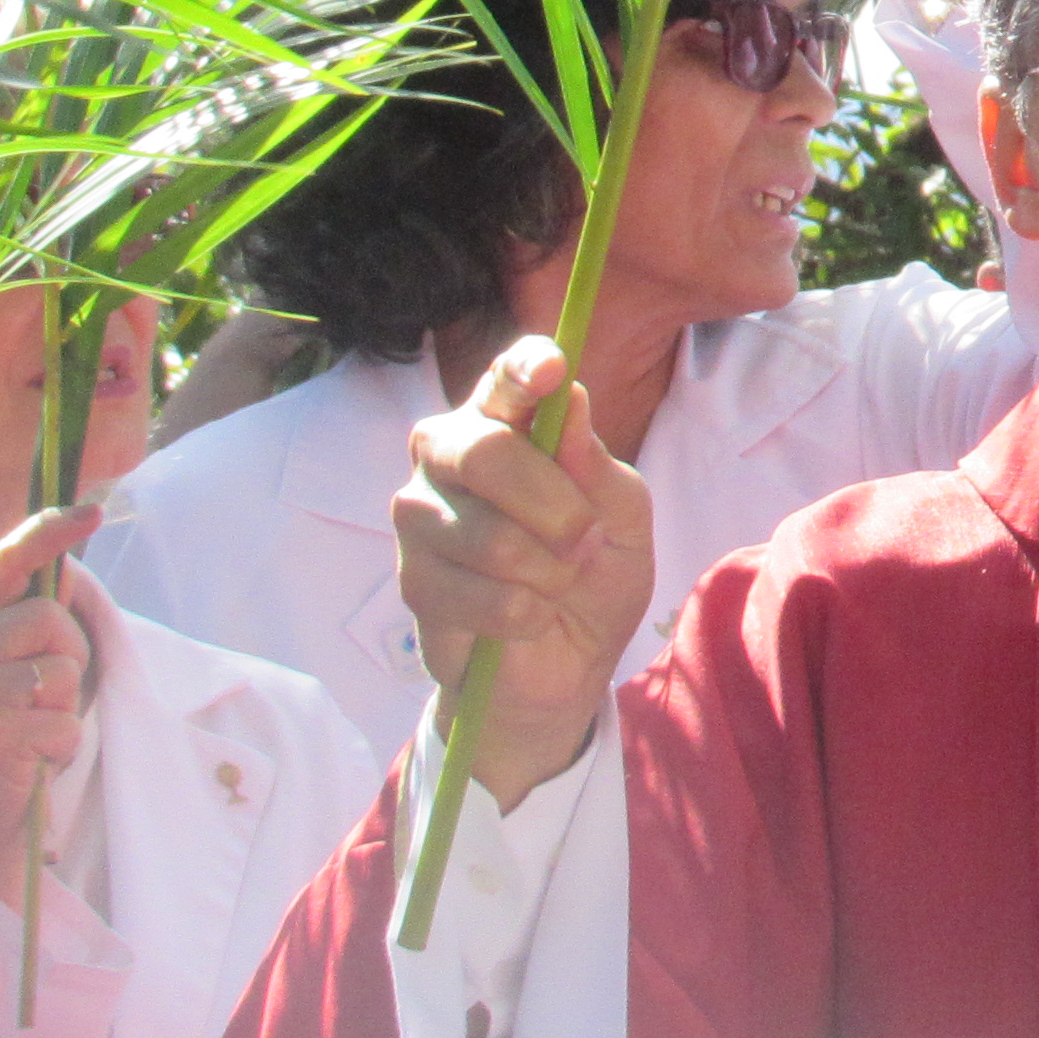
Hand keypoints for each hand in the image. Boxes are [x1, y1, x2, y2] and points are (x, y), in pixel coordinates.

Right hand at [0, 507, 99, 911]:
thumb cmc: (21, 731)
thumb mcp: (31, 665)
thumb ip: (42, 618)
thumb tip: (67, 562)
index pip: (6, 560)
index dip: (48, 531)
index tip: (91, 510)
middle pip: (49, 615)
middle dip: (72, 653)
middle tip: (49, 695)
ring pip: (60, 667)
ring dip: (68, 703)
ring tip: (39, 726)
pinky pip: (63, 719)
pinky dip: (65, 743)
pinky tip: (37, 759)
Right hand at [393, 340, 654, 805]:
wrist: (565, 667)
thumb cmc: (594, 574)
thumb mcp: (624, 521)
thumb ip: (598, 466)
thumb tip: (571, 399)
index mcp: (504, 423)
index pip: (502, 379)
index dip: (523, 370)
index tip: (552, 371)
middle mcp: (448, 456)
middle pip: (483, 451)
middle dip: (552, 503)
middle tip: (582, 537)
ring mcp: (421, 517)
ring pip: (489, 535)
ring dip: (548, 572)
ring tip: (556, 584)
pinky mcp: (414, 582)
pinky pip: (483, 595)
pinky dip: (526, 615)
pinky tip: (528, 618)